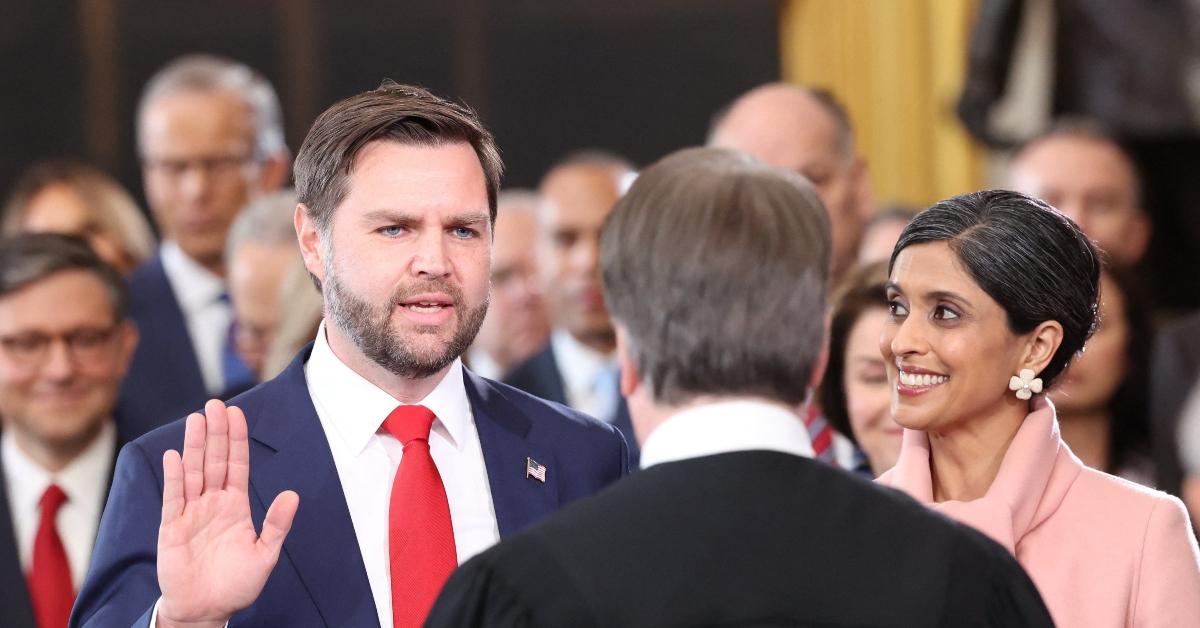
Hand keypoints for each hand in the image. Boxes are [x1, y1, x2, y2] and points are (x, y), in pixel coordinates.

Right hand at [156, 400, 299, 627]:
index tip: (236, 414)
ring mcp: (191, 513)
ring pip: (194, 473)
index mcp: (235, 505)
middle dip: (216, 433)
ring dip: (195, 446)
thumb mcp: (265, 554)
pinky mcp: (172, 528)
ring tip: (197, 419)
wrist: (206, 611)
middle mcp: (212, 503)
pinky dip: (175, 477)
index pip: (236, 465)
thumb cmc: (235, 585)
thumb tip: (292, 495)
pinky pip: (174, 498)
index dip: (236, 440)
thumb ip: (276, 524)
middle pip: (214, 461)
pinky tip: (175, 455)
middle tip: (215, 404)